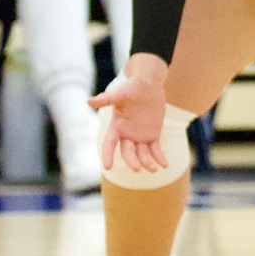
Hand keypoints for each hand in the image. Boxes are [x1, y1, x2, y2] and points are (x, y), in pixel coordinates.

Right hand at [88, 55, 170, 173]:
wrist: (147, 86)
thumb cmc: (130, 89)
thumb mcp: (118, 94)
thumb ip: (105, 100)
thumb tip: (89, 102)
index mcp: (116, 127)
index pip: (109, 144)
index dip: (107, 155)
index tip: (107, 167)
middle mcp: (126, 135)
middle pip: (127, 152)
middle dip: (131, 161)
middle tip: (137, 169)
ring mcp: (139, 137)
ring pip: (142, 154)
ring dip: (147, 162)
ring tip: (154, 169)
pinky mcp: (152, 135)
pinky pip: (155, 149)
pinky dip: (160, 157)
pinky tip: (165, 165)